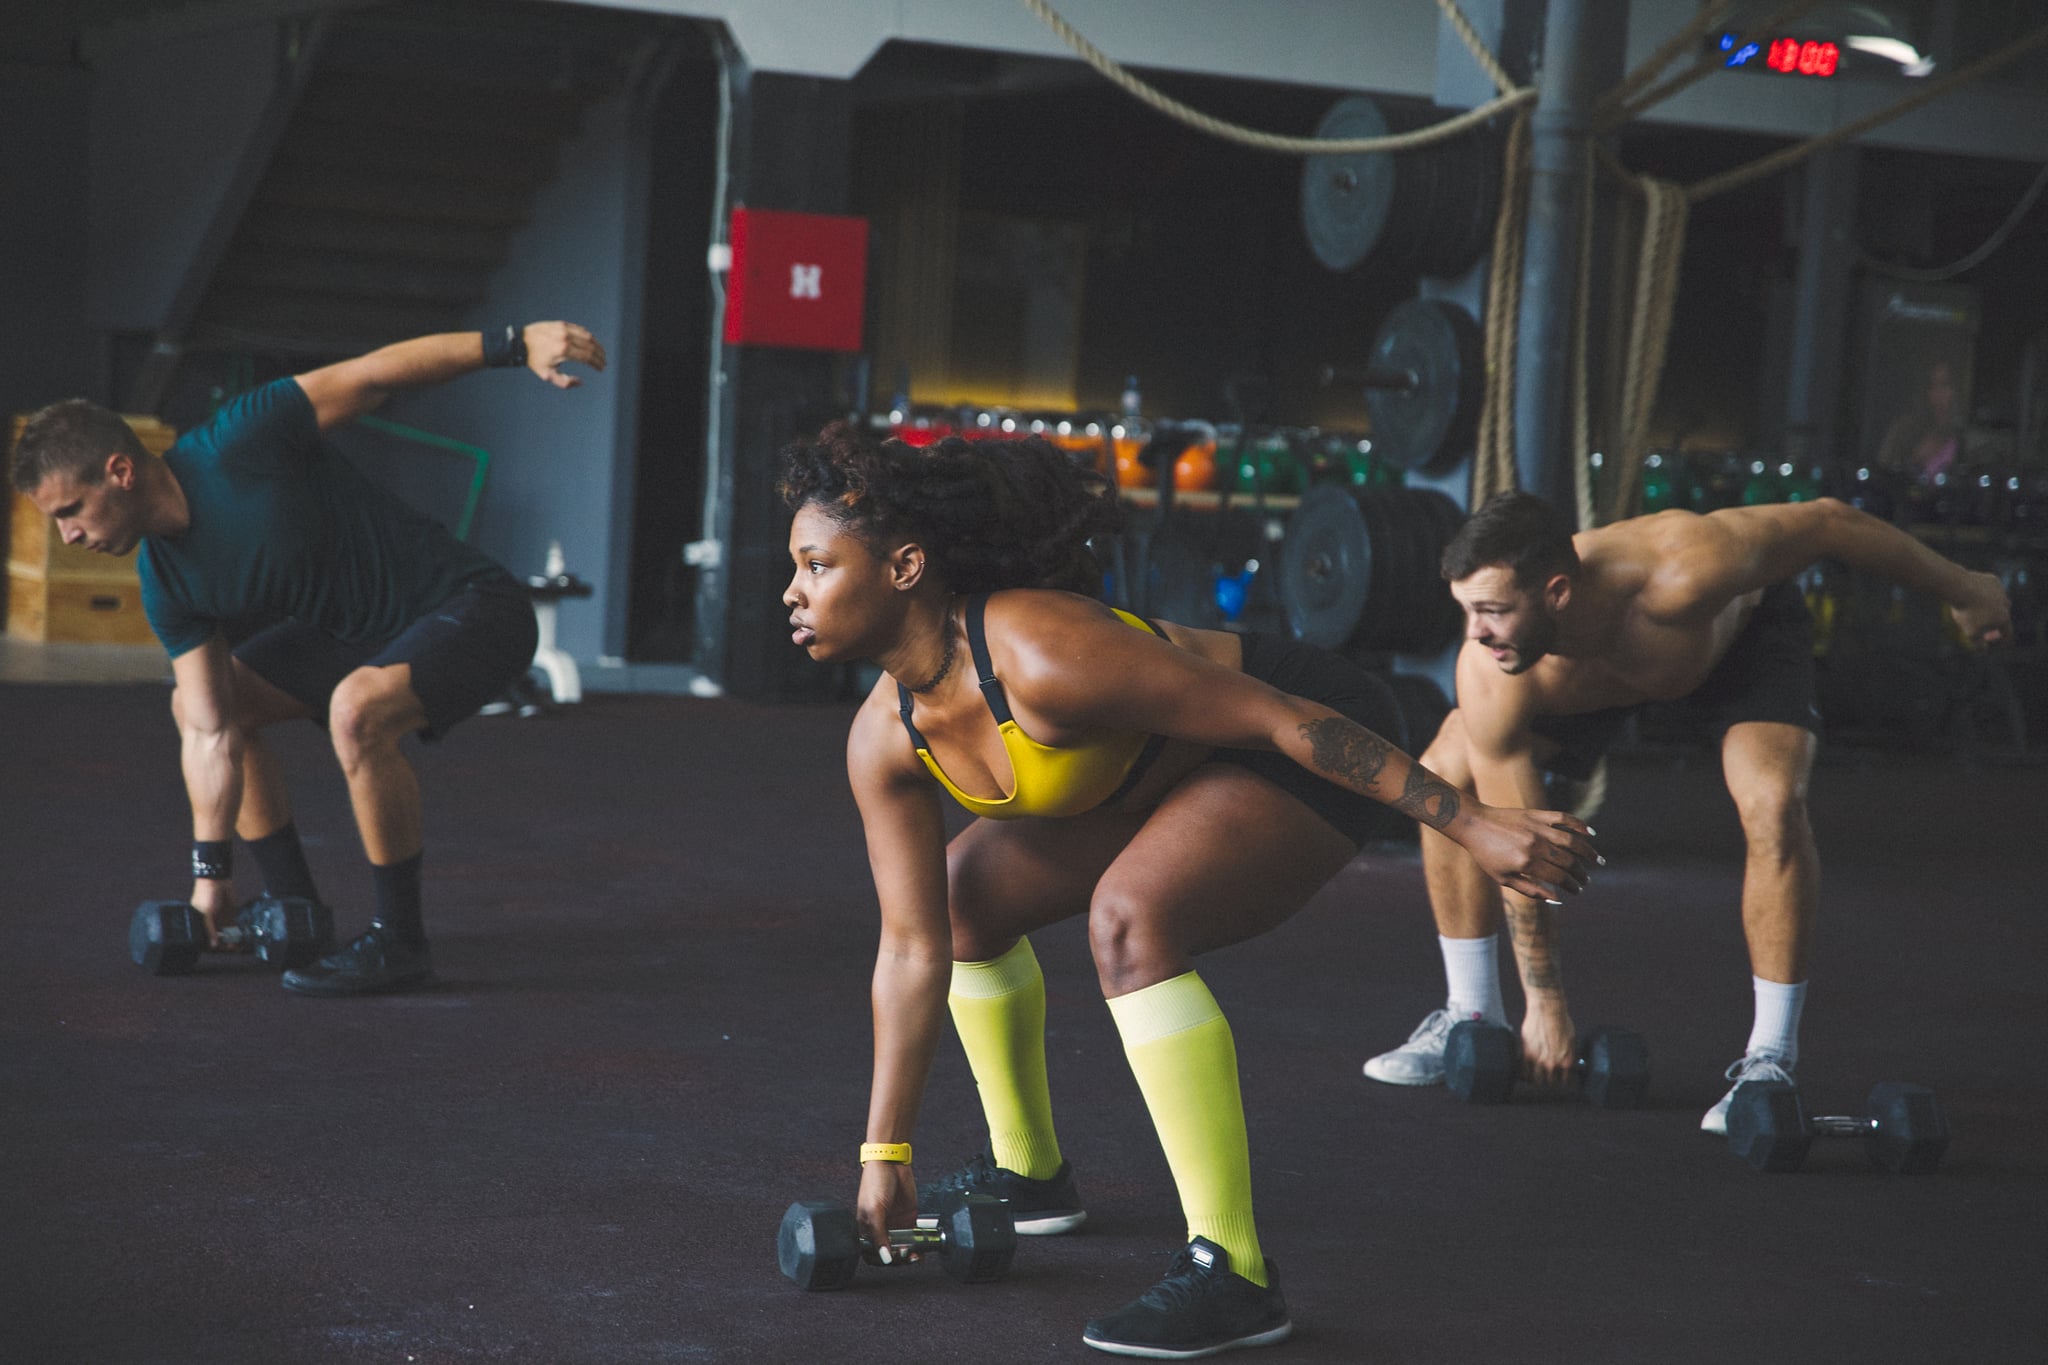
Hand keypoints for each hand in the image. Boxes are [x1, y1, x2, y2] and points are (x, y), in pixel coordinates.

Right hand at [187, 879, 239, 949]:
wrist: (217, 880)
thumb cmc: (205, 894)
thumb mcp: (205, 914)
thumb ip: (210, 929)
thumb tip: (212, 944)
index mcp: (198, 923)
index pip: (204, 938)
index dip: (210, 945)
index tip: (216, 951)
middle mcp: (209, 922)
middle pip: (216, 937)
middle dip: (222, 944)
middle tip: (228, 949)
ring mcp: (220, 918)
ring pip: (226, 933)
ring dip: (231, 940)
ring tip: (235, 946)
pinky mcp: (229, 914)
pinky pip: (233, 926)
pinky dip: (236, 932)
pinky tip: (239, 937)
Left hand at [522, 322, 606, 389]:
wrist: (521, 342)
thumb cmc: (534, 360)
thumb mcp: (547, 376)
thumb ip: (565, 383)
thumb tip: (581, 382)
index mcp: (564, 351)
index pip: (588, 357)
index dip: (597, 364)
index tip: (601, 369)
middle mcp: (566, 338)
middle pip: (591, 346)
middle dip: (600, 355)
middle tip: (604, 362)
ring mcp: (564, 329)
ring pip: (588, 336)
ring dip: (597, 345)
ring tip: (601, 353)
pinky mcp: (562, 324)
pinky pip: (580, 329)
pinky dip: (588, 337)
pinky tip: (591, 343)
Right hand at [855, 1160, 919, 1264]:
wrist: (892, 1161)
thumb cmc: (875, 1182)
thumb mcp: (874, 1210)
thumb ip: (879, 1235)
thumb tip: (884, 1258)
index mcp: (866, 1229)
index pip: (871, 1253)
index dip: (880, 1260)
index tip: (890, 1259)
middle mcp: (881, 1229)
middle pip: (888, 1254)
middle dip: (897, 1259)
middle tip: (905, 1254)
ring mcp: (895, 1225)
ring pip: (902, 1248)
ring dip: (909, 1255)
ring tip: (915, 1256)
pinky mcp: (908, 1219)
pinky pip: (913, 1238)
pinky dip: (918, 1246)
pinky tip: (922, 1251)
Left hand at [1453, 803, 1598, 902]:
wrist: (1474, 824)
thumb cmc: (1486, 855)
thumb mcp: (1504, 879)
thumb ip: (1531, 890)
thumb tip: (1557, 899)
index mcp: (1526, 863)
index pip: (1559, 878)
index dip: (1571, 886)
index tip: (1577, 891)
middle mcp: (1534, 845)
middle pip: (1568, 862)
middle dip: (1580, 873)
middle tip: (1586, 880)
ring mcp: (1537, 828)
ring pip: (1572, 841)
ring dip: (1588, 852)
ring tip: (1597, 861)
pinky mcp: (1537, 814)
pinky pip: (1563, 818)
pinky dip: (1579, 824)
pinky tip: (1591, 833)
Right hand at [1519, 995, 1578, 1087]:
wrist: (1547, 1009)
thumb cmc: (1561, 1021)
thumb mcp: (1572, 1040)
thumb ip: (1567, 1054)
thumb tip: (1564, 1061)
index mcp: (1567, 1061)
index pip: (1564, 1082)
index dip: (1560, 1081)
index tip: (1557, 1080)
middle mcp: (1553, 1064)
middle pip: (1549, 1083)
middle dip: (1547, 1082)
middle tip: (1544, 1080)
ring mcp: (1539, 1060)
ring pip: (1535, 1080)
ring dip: (1535, 1081)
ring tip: (1533, 1079)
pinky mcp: (1526, 1054)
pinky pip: (1524, 1071)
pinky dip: (1524, 1074)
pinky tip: (1524, 1074)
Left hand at [1949, 570, 2011, 645]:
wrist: (1961, 587)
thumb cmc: (1966, 611)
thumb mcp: (1970, 632)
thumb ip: (1978, 643)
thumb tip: (1983, 649)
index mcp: (2003, 618)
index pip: (2007, 632)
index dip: (2005, 640)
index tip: (2005, 644)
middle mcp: (2006, 604)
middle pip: (2004, 616)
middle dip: (1997, 623)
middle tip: (1989, 626)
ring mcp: (2001, 591)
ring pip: (1999, 601)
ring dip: (1993, 606)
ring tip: (1983, 610)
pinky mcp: (1993, 580)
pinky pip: (1991, 589)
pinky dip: (1986, 593)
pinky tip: (1978, 594)